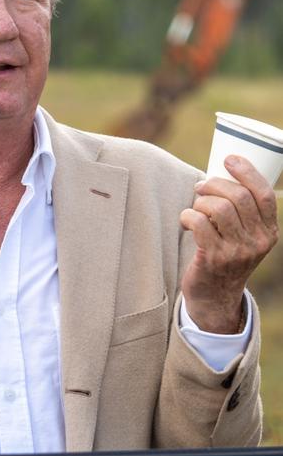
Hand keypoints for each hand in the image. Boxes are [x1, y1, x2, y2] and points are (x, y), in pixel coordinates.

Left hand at [180, 155, 278, 332]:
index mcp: (269, 232)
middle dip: (215, 184)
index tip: (229, 159)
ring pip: (218, 208)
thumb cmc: (226, 256)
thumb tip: (220, 175)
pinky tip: (186, 220)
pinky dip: (188, 216)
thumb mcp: (246, 238)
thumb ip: (243, 213)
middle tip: (201, 186)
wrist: (215, 296)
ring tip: (195, 206)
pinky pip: (199, 224)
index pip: (264, 195)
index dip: (247, 172)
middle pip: (239, 197)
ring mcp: (236, 252)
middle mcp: (257, 242)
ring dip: (201, 201)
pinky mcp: (213, 259)